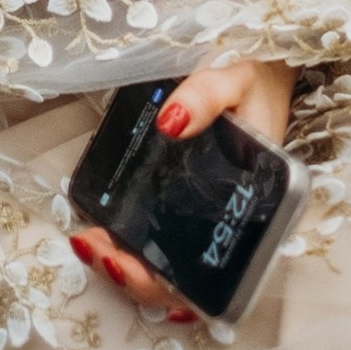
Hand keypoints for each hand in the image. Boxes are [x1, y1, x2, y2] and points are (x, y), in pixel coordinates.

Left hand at [69, 59, 296, 318]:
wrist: (262, 70)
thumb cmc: (256, 81)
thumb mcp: (237, 79)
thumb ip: (208, 95)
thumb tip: (170, 121)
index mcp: (251, 207)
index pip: (209, 270)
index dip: (163, 279)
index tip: (123, 262)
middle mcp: (228, 221)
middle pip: (179, 275)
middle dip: (131, 274)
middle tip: (91, 246)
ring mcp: (206, 213)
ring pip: (167, 262)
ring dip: (126, 264)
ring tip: (87, 242)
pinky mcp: (187, 195)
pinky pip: (163, 235)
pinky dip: (133, 243)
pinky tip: (104, 234)